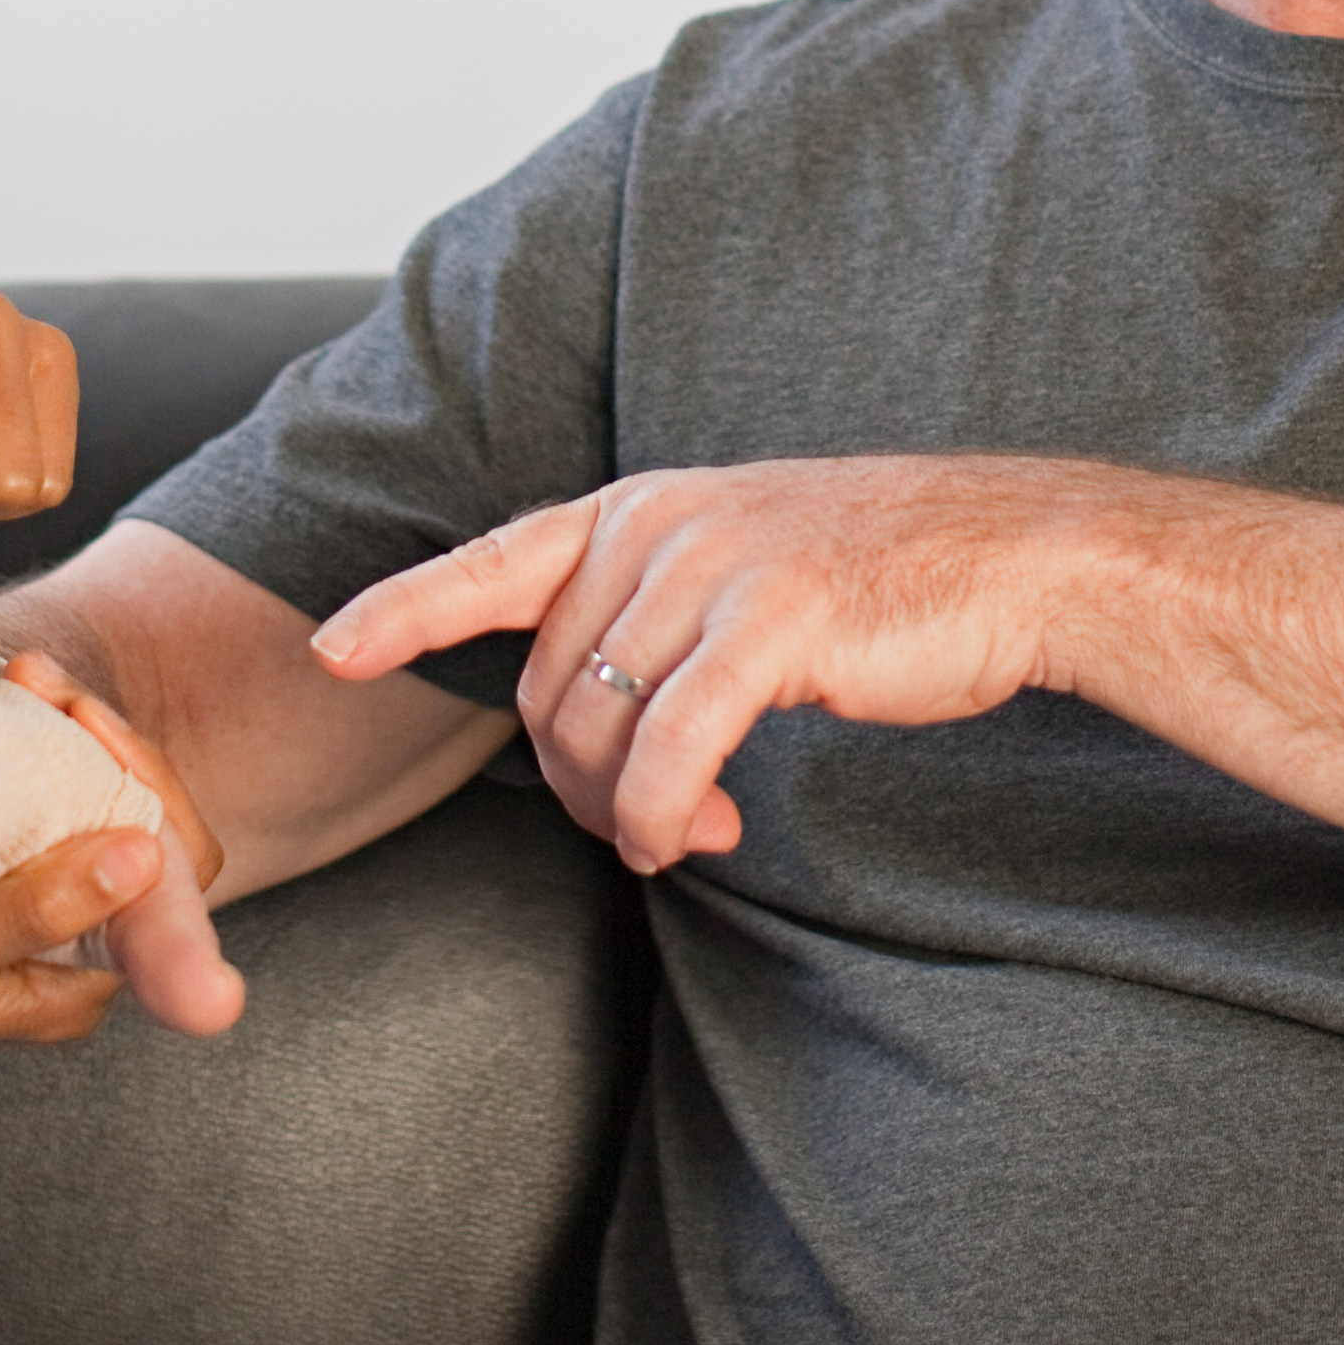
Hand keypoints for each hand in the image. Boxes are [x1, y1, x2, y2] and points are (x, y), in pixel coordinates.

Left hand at [310, 457, 1107, 873]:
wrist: (1011, 557)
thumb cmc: (879, 582)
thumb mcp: (742, 566)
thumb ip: (655, 616)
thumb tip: (596, 730)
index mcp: (643, 506)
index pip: (495, 559)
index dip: (406, 608)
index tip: (331, 653)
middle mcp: (660, 524)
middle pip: (543, 686)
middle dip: (572, 780)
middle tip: (638, 826)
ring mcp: (711, 568)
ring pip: (595, 726)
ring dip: (621, 810)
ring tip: (679, 834)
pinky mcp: (767, 625)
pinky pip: (666, 751)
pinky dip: (658, 813)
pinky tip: (691, 838)